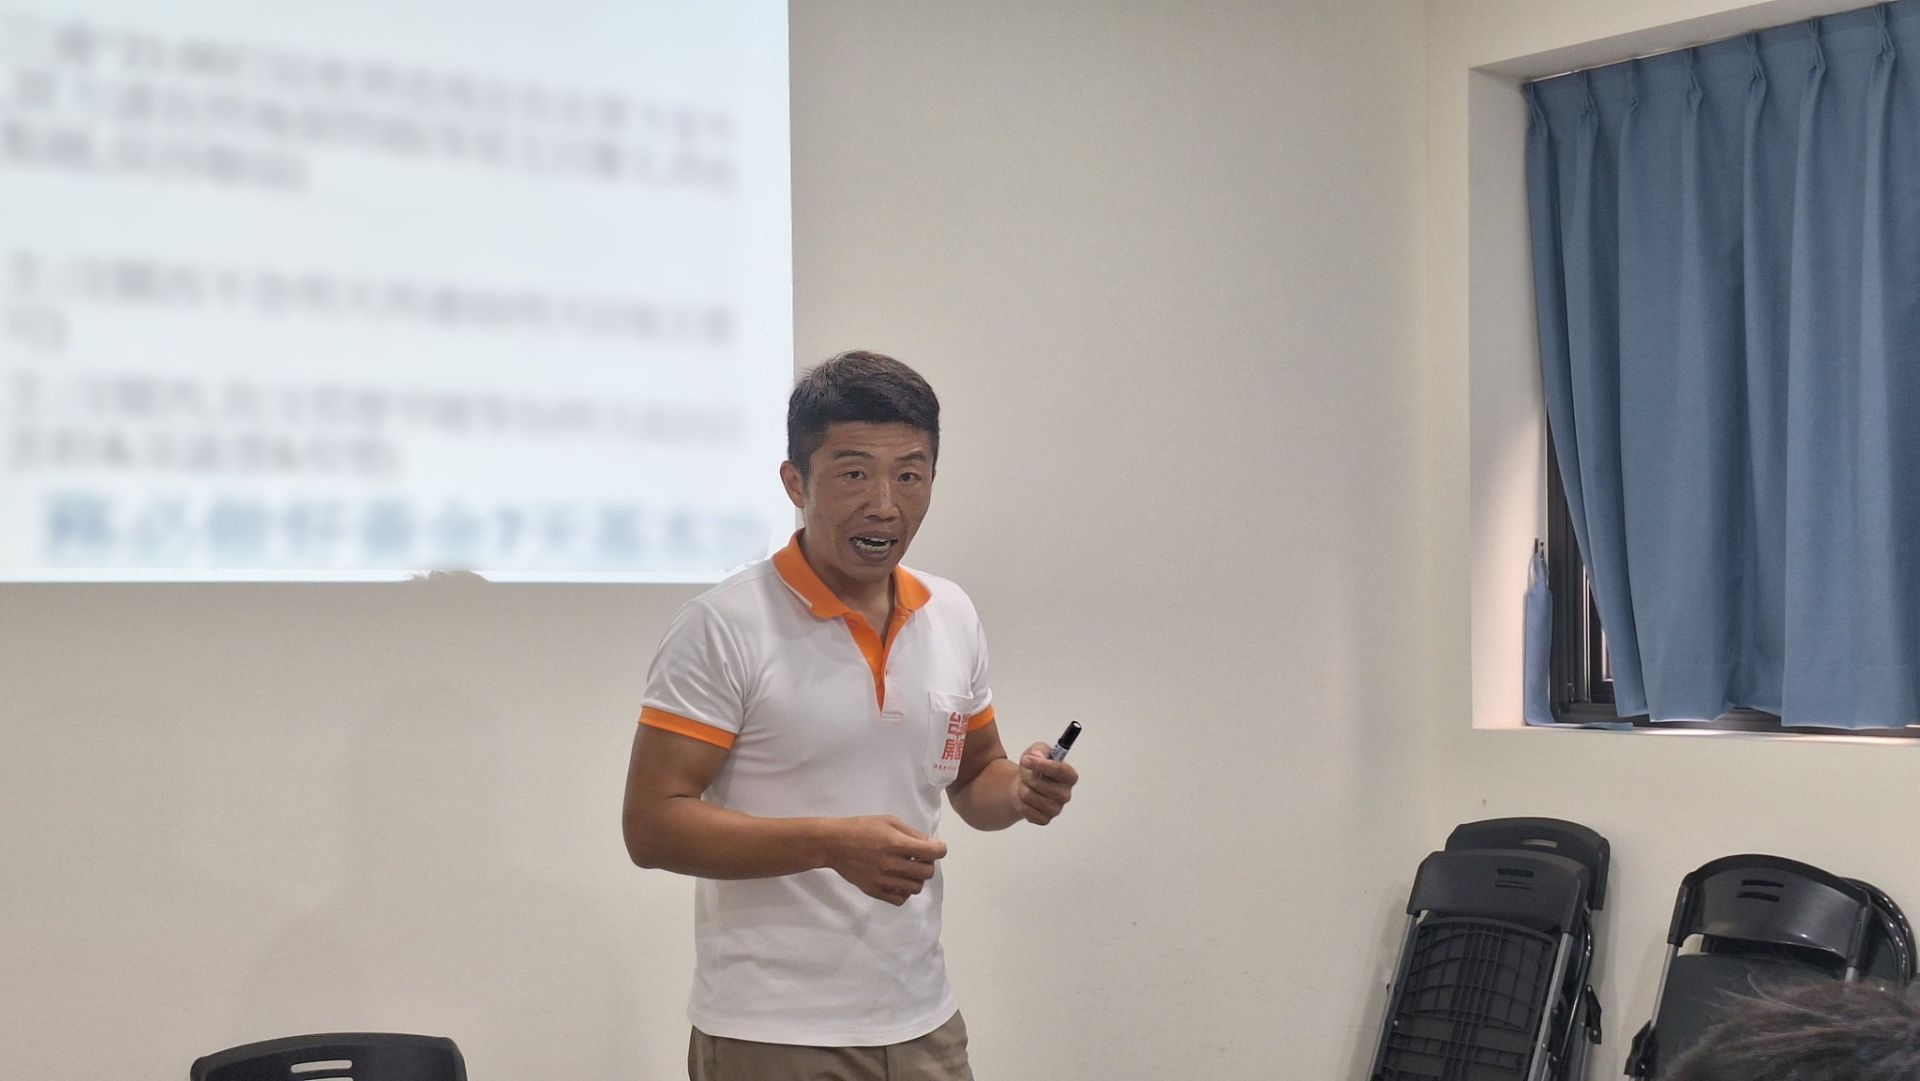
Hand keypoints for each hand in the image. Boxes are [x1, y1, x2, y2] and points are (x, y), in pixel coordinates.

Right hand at [823, 815, 946, 904]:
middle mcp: (891, 863)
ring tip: (908, 870)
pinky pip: (899, 900)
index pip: (932, 852)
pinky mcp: (873, 890)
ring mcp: (882, 880)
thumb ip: (912, 833)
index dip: (940, 849)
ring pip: (915, 888)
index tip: (936, 847)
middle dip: (928, 864)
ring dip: (917, 878)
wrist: (833, 844)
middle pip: (927, 872)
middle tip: (919, 858)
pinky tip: (898, 881)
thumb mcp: (888, 821)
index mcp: (896, 843)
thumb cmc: (862, 828)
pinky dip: (904, 892)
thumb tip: (932, 844)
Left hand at [1014, 742, 1077, 824]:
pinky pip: (1027, 810)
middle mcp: (1066, 794)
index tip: (1026, 760)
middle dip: (1027, 776)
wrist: (1024, 786)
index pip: (1059, 770)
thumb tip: (1036, 757)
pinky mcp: (1045, 819)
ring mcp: (1057, 809)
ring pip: (1030, 796)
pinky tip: (1025, 799)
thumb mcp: (1036, 751)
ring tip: (1024, 785)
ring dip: (1022, 788)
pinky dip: (1021, 803)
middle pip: (1041, 784)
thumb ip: (1038, 750)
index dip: (1041, 765)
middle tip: (1025, 774)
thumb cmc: (1034, 768)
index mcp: (1069, 776)